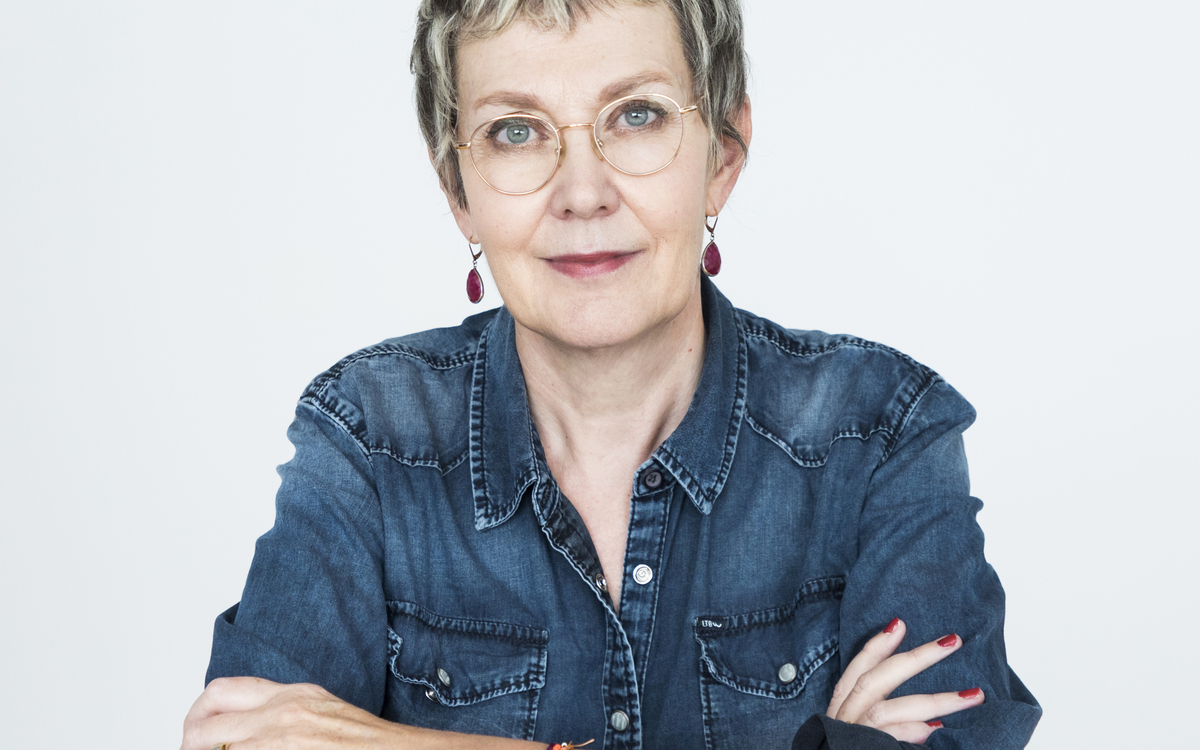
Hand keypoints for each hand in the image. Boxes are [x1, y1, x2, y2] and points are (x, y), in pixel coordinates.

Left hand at [180, 676, 404, 749]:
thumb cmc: (364, 743)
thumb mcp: (320, 711)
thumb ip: (283, 712)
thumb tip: (247, 728)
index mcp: (291, 695)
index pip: (221, 692)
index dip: (197, 714)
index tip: (194, 733)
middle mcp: (281, 714)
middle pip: (206, 726)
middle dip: (191, 745)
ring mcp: (279, 741)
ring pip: (218, 749)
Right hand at [825, 618, 985, 744]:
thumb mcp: (856, 735)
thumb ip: (882, 719)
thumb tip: (926, 720)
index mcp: (841, 711)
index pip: (857, 670)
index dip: (876, 646)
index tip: (900, 623)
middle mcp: (844, 719)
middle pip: (878, 680)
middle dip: (915, 658)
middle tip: (952, 641)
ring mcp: (855, 736)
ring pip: (893, 710)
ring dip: (935, 701)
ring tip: (973, 696)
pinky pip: (890, 740)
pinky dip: (911, 734)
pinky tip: (935, 732)